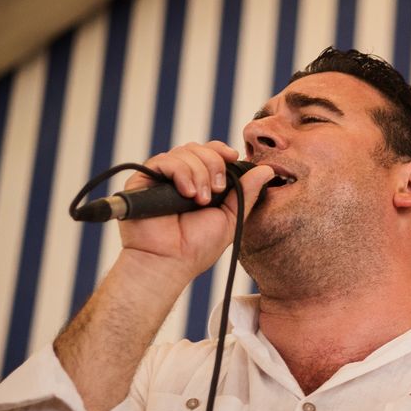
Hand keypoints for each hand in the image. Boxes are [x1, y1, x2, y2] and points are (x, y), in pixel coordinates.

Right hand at [116, 140, 274, 281]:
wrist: (169, 262)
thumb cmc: (196, 247)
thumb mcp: (230, 218)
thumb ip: (246, 193)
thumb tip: (267, 170)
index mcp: (199, 183)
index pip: (210, 152)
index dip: (221, 151)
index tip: (232, 158)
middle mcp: (180, 177)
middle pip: (199, 148)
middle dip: (213, 164)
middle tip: (217, 191)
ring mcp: (161, 178)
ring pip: (184, 152)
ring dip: (199, 173)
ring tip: (200, 199)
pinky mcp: (142, 179)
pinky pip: (165, 160)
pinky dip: (181, 173)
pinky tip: (187, 193)